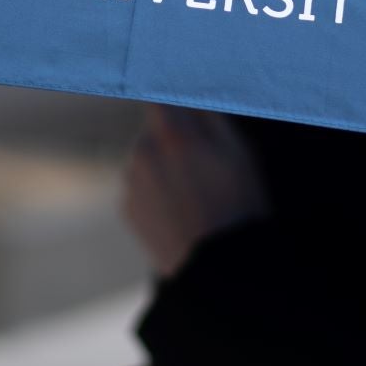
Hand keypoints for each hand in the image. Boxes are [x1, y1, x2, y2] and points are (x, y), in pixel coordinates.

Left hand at [122, 105, 269, 278]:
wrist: (216, 274)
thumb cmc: (237, 208)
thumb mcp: (239, 154)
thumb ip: (210, 115)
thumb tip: (191, 91)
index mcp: (172, 134)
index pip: (161, 94)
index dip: (173, 97)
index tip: (183, 103)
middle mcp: (143, 152)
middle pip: (154, 128)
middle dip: (173, 136)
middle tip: (203, 162)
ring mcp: (131, 182)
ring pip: (146, 157)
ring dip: (164, 164)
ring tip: (195, 193)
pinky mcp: (126, 209)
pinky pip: (141, 186)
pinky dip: (156, 191)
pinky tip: (181, 211)